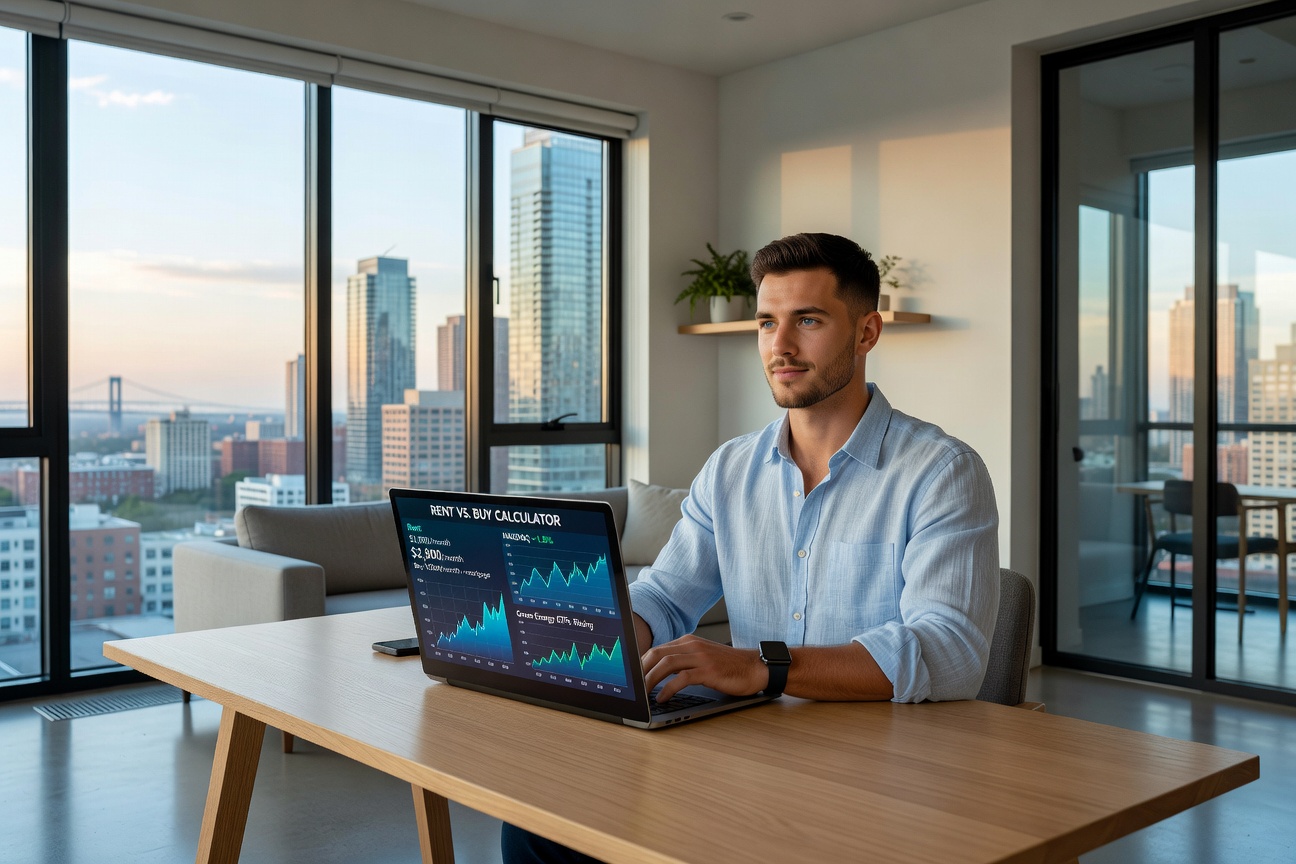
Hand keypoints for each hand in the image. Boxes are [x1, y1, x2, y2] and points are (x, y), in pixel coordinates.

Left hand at [641, 635, 767, 701]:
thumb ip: (684, 660)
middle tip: (634, 686)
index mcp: (689, 641)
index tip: (633, 677)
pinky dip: (668, 689)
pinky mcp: (708, 670)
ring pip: (666, 664)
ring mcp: (700, 657)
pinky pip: (681, 678)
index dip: (641, 663)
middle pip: (657, 654)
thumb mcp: (703, 657)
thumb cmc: (729, 666)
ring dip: (650, 680)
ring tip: (644, 693)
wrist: (755, 668)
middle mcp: (692, 645)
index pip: (657, 649)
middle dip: (641, 670)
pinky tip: (662, 698)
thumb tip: (660, 673)